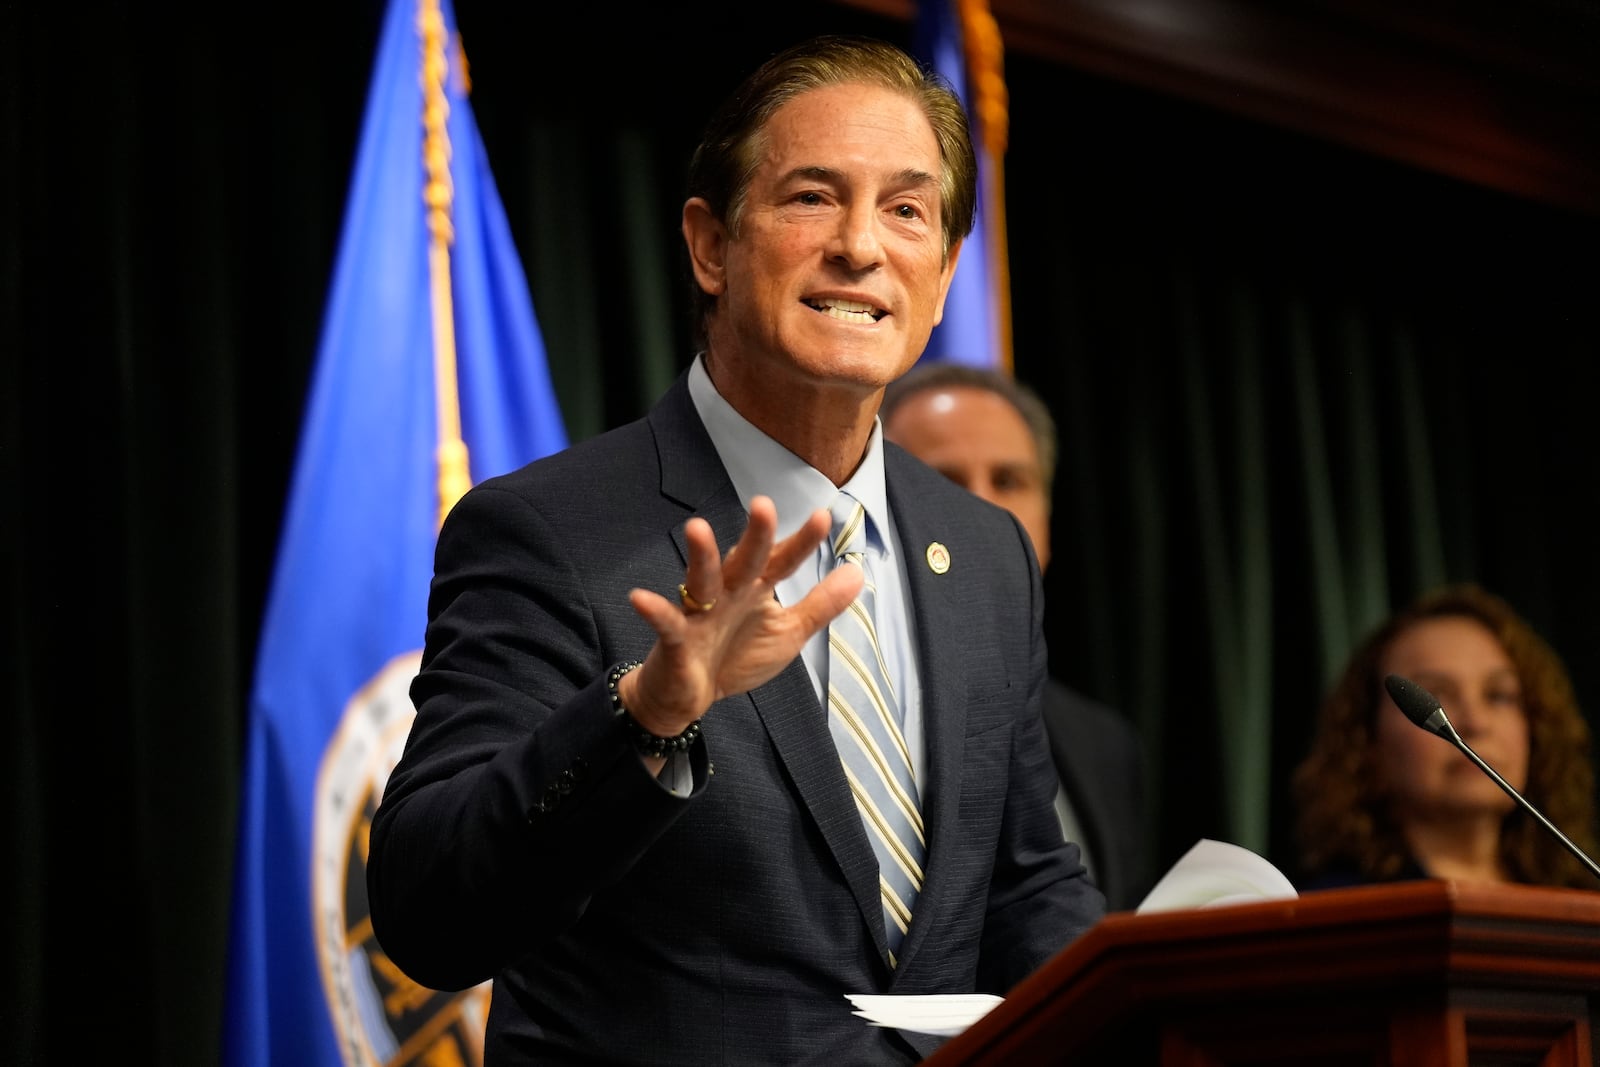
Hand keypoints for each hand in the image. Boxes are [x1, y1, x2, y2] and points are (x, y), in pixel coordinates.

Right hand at [620, 495, 861, 736]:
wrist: (687, 696)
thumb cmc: (735, 656)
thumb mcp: (788, 633)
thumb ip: (820, 604)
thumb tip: (858, 572)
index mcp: (755, 589)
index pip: (781, 560)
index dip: (801, 542)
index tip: (824, 516)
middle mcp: (728, 593)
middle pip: (743, 559)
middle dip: (755, 535)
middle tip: (764, 506)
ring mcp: (699, 613)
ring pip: (701, 579)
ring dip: (700, 557)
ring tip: (696, 529)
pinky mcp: (675, 638)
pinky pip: (666, 622)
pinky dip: (653, 610)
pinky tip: (641, 598)